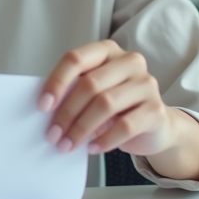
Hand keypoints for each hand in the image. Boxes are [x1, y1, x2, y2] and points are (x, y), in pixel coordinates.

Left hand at [38, 40, 171, 156]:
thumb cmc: (118, 107)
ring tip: (67, 145)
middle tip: (53, 135)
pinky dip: (104, 140)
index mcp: (108, 51)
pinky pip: (125, 126)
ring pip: (106, 104)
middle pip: (90, 84)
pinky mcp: (156, 110)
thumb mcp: (94, 93)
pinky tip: (92, 148)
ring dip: (81, 129)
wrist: (154, 126)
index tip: (42, 105)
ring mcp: (146, 84)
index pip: (76, 58)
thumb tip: (47, 109)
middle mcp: (130, 62)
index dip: (56, 82)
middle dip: (67, 112)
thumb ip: (74, 91)